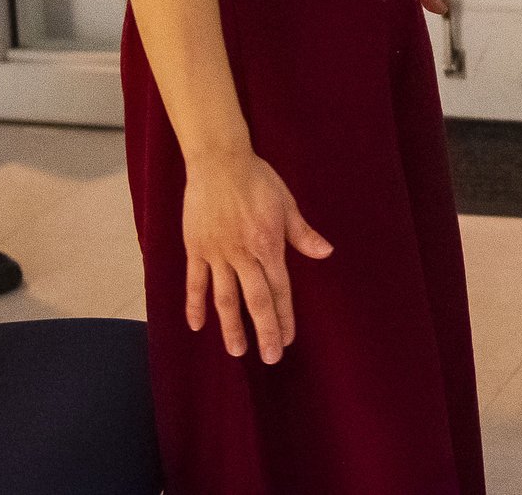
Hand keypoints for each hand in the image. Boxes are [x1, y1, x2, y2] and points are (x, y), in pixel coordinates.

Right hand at [181, 147, 332, 362]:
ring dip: (231, 326)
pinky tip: (197, 325)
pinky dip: (195, 304)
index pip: (280, 289)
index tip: (287, 340)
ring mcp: (218, 253)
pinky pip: (195, 282)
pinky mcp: (196, 248)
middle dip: (264, 330)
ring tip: (237, 351)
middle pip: (255, 300)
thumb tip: (326, 252)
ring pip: (225, 297)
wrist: (219, 162)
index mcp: (269, 245)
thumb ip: (302, 233)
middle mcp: (244, 255)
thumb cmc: (258, 180)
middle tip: (269, 358)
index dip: (284, 316)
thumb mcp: (286, 203)